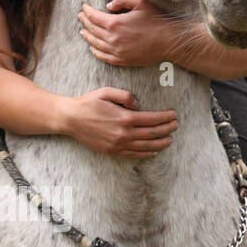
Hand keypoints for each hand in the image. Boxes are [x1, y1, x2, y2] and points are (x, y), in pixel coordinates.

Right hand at [63, 87, 177, 158]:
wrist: (71, 119)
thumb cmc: (88, 103)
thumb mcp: (107, 92)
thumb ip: (126, 96)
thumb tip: (139, 106)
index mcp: (124, 118)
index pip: (152, 119)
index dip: (165, 118)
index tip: (174, 115)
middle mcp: (123, 133)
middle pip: (151, 133)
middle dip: (166, 129)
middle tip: (176, 126)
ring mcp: (118, 144)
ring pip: (145, 146)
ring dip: (160, 143)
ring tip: (170, 139)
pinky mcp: (112, 151)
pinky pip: (134, 154)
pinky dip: (146, 153)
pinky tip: (154, 151)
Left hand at [79, 0, 172, 66]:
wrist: (168, 41)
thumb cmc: (156, 20)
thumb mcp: (140, 2)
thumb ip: (122, 0)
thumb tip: (108, 5)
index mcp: (115, 23)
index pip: (94, 17)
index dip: (87, 11)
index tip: (83, 7)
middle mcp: (113, 38)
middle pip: (92, 30)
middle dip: (85, 22)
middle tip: (81, 17)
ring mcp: (116, 51)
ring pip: (95, 44)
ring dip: (87, 37)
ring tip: (82, 31)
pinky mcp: (122, 60)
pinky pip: (103, 57)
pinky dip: (95, 52)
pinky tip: (92, 48)